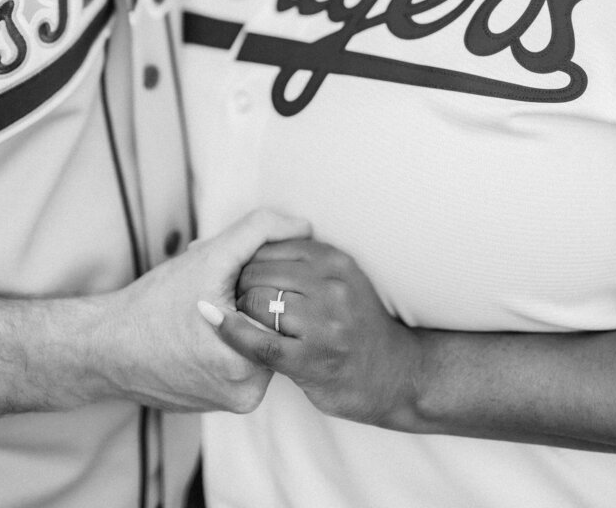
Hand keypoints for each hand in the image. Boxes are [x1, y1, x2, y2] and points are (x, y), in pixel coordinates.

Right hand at [107, 211, 310, 414]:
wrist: (107, 347)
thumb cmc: (155, 302)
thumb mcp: (209, 256)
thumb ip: (259, 232)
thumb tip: (304, 228)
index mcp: (250, 361)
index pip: (282, 306)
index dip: (262, 279)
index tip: (232, 277)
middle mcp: (248, 394)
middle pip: (271, 326)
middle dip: (250, 301)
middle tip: (214, 293)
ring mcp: (235, 403)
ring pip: (258, 342)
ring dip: (242, 318)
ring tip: (205, 310)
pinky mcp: (223, 405)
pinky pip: (243, 361)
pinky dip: (231, 340)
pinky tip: (201, 330)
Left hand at [198, 238, 421, 426]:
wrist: (397, 374)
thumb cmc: (357, 323)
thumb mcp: (341, 277)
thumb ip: (304, 259)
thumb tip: (250, 241)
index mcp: (334, 260)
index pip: (271, 245)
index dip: (247, 258)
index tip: (237, 272)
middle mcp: (331, 287)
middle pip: (258, 272)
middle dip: (238, 283)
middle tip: (230, 296)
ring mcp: (323, 324)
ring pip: (256, 302)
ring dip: (238, 309)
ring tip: (237, 315)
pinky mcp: (312, 359)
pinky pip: (259, 342)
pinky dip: (233, 332)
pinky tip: (218, 325)